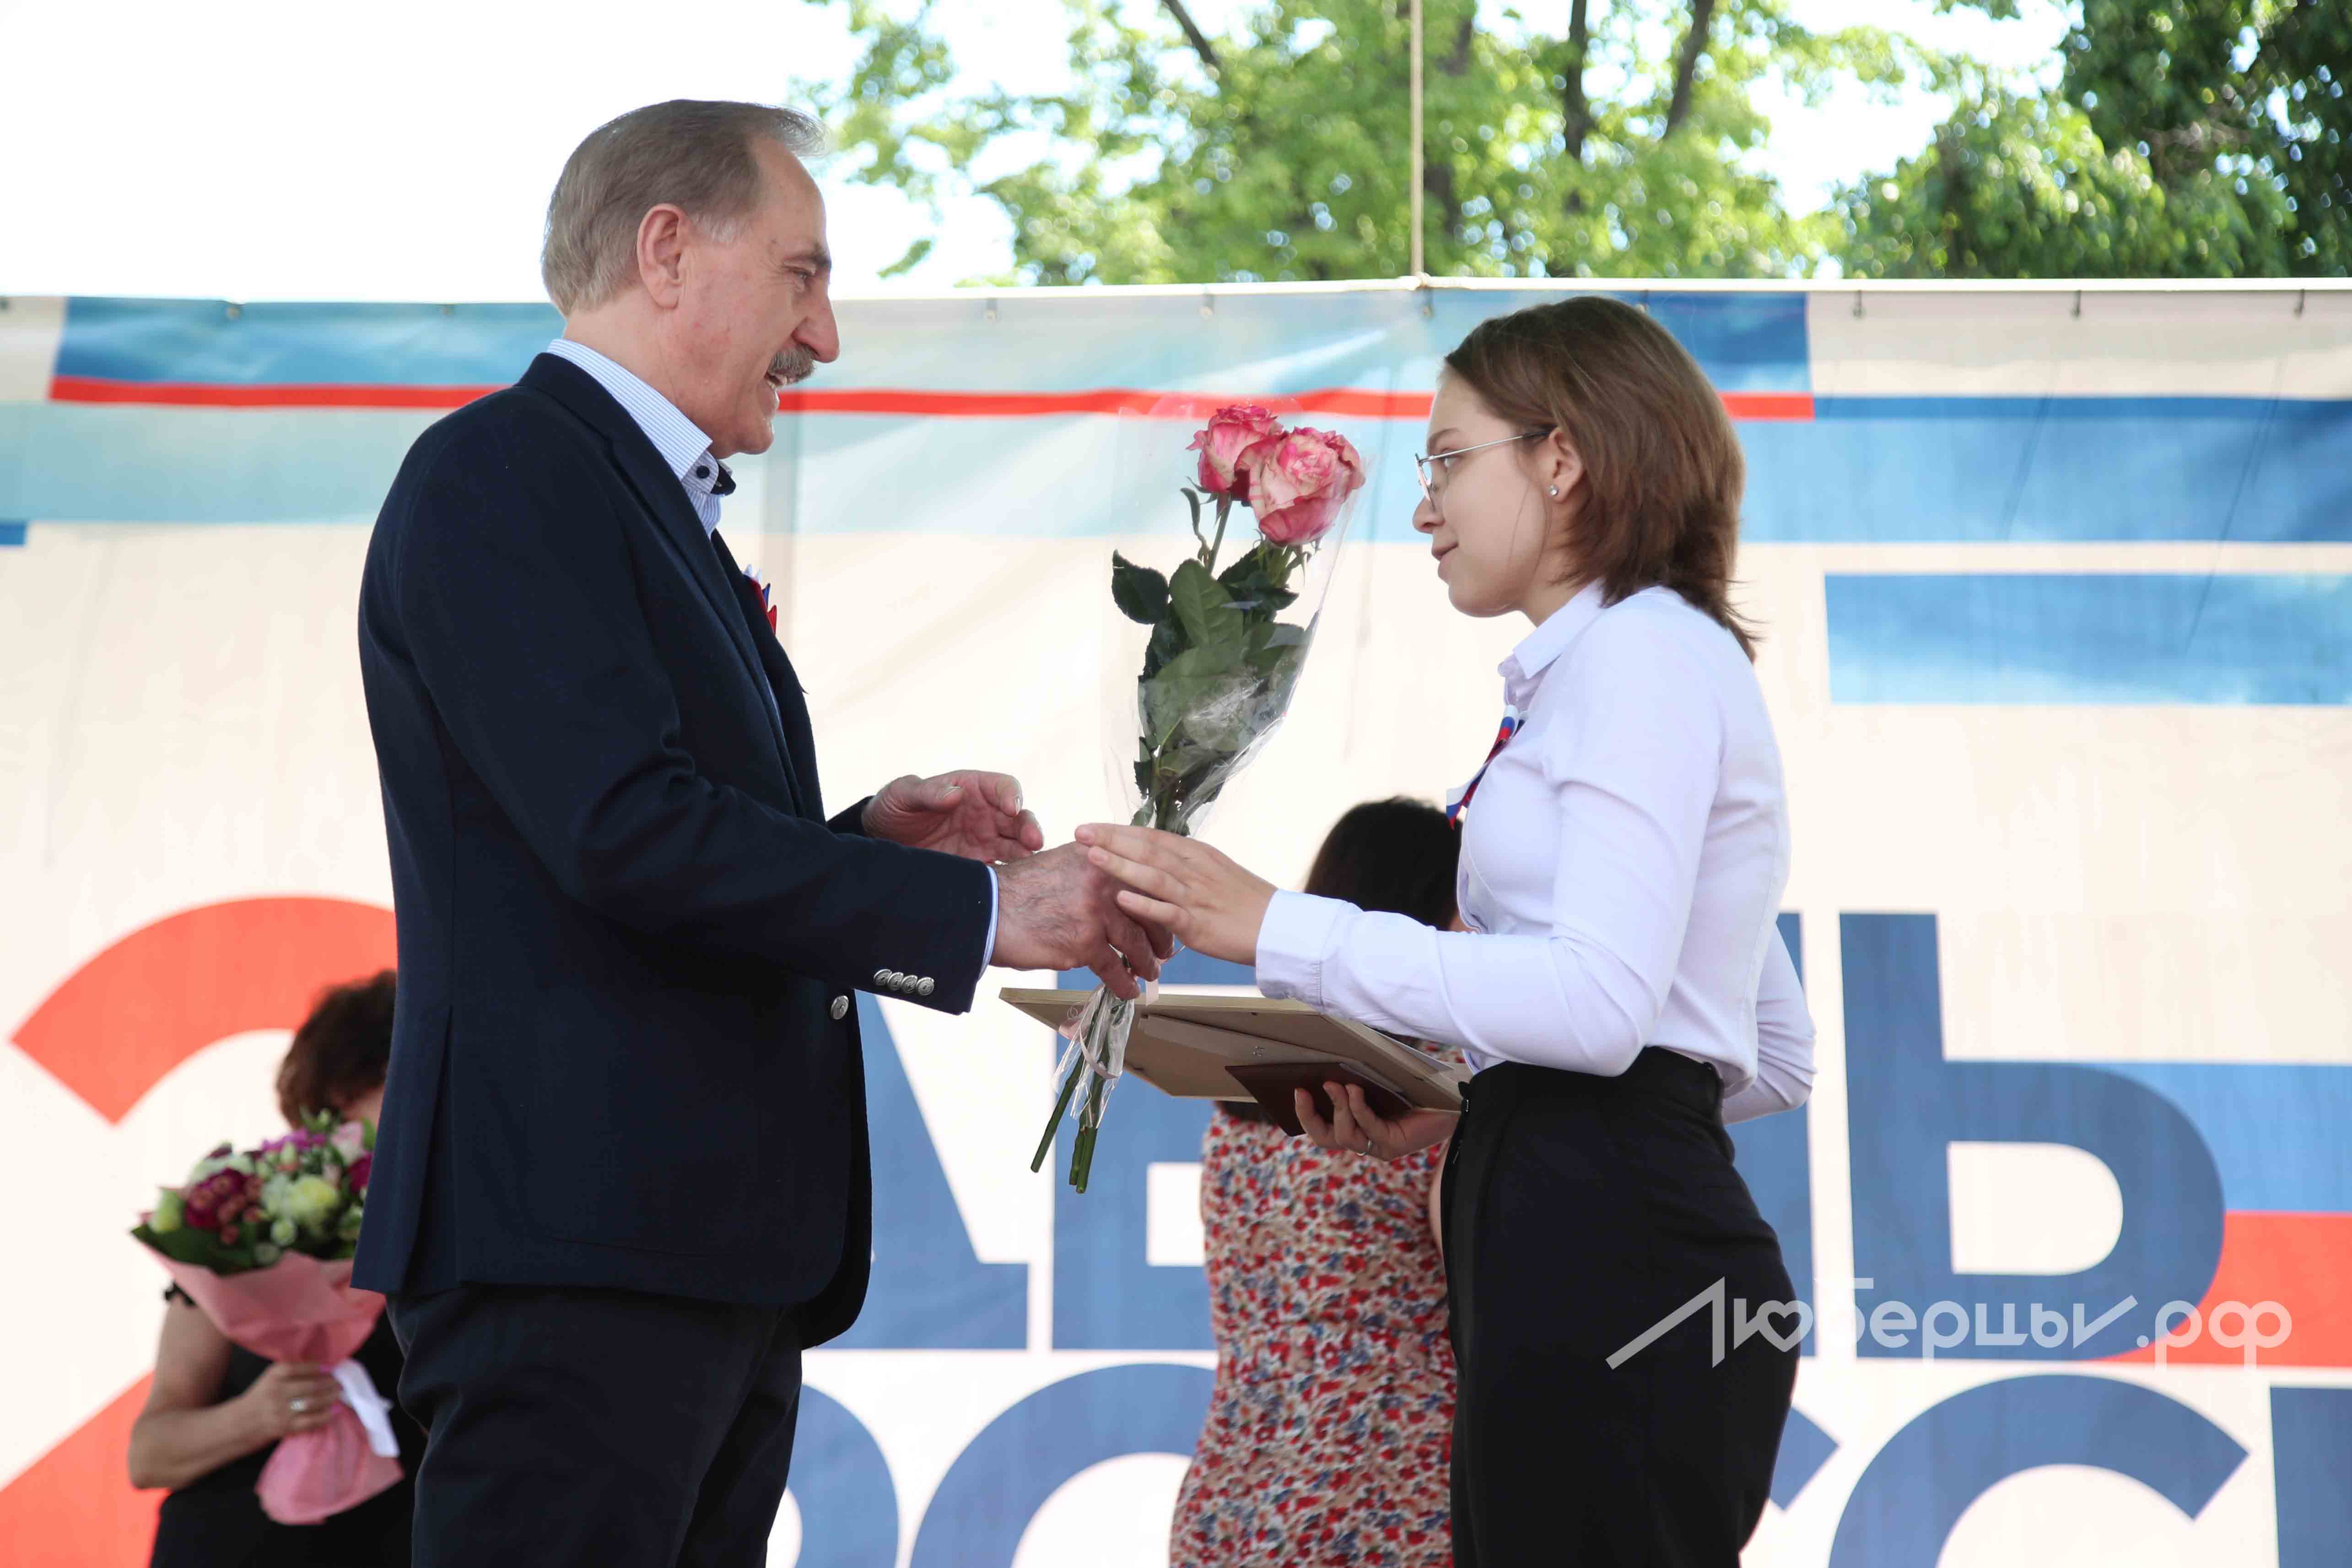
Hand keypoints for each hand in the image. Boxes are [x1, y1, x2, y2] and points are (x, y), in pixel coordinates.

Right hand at [234, 1361, 342, 1442]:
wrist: (242, 1422)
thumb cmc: (263, 1396)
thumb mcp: (271, 1377)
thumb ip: (292, 1370)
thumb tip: (323, 1366)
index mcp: (273, 1376)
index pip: (298, 1368)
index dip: (316, 1368)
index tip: (330, 1368)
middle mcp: (277, 1392)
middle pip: (310, 1386)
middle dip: (330, 1383)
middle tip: (341, 1382)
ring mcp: (281, 1411)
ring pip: (313, 1402)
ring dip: (330, 1397)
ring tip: (339, 1393)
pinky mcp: (286, 1427)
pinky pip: (311, 1420)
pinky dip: (326, 1415)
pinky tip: (335, 1410)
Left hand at [863, 771, 1043, 862]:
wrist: (881, 840)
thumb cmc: (894, 807)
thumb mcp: (903, 794)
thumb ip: (928, 792)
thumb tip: (955, 794)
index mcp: (971, 789)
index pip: (1003, 786)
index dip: (1012, 795)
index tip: (1012, 809)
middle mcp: (984, 814)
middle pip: (1018, 818)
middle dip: (1029, 828)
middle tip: (1034, 842)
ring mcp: (984, 840)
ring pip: (1016, 844)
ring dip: (1026, 853)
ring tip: (1029, 864)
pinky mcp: (978, 864)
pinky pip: (1002, 869)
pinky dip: (1010, 875)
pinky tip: (1011, 884)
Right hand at [993, 842, 1174, 998]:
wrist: (989, 909)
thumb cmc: (1022, 890)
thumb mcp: (1064, 864)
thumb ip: (1096, 871)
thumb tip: (1123, 890)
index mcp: (1101, 855)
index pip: (1145, 879)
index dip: (1160, 902)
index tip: (1168, 916)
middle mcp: (1104, 878)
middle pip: (1150, 909)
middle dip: (1161, 934)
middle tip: (1165, 949)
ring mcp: (1096, 910)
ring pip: (1136, 942)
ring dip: (1146, 962)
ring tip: (1150, 972)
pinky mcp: (1084, 941)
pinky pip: (1114, 968)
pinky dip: (1124, 983)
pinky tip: (1128, 991)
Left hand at [1073, 824, 1275, 967]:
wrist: (1276, 927)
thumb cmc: (1244, 901)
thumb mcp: (1214, 871)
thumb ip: (1184, 864)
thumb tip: (1154, 858)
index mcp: (1197, 854)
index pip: (1152, 836)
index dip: (1119, 831)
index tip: (1092, 826)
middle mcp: (1194, 869)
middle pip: (1147, 849)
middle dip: (1111, 840)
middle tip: (1080, 832)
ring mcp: (1195, 896)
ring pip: (1153, 876)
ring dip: (1120, 865)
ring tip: (1091, 857)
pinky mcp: (1198, 923)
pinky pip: (1167, 912)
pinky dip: (1143, 905)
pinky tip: (1121, 899)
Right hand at [1296, 1080, 1455, 1160]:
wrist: (1451, 1100)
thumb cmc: (1413, 1087)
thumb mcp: (1378, 1083)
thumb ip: (1355, 1080)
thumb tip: (1329, 1062)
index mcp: (1356, 1127)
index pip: (1322, 1129)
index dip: (1305, 1114)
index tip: (1298, 1090)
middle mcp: (1365, 1141)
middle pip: (1325, 1139)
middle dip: (1309, 1117)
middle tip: (1305, 1092)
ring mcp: (1378, 1146)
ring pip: (1344, 1135)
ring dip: (1338, 1107)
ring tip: (1338, 1085)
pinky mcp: (1394, 1145)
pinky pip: (1368, 1128)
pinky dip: (1358, 1108)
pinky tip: (1356, 1091)